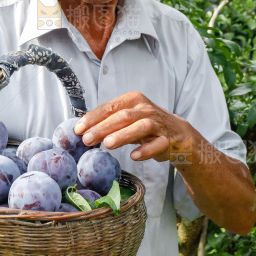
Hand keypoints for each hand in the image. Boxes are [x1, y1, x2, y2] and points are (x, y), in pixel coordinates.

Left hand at [74, 91, 192, 162]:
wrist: (177, 133)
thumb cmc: (145, 124)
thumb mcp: (127, 118)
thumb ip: (108, 121)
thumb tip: (81, 130)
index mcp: (133, 100)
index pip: (110, 107)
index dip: (93, 118)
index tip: (78, 129)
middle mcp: (146, 109)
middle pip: (123, 116)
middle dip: (103, 127)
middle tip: (87, 139)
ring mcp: (158, 124)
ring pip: (141, 126)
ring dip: (124, 135)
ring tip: (108, 144)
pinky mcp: (168, 140)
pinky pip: (158, 144)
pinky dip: (146, 150)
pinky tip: (134, 156)